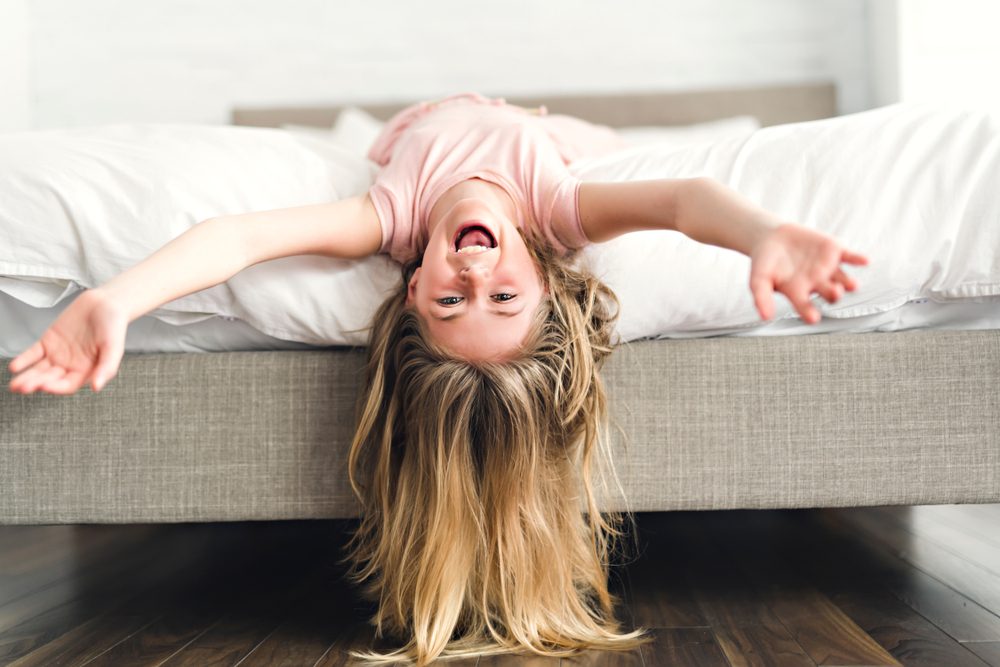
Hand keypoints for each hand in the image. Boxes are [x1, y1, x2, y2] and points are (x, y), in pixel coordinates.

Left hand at [8, 289, 127, 394]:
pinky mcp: (49, 341)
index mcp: (86, 371)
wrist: (105, 303)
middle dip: (35, 383)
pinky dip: (24, 360)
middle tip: (22, 387)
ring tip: (14, 384)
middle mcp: (70, 365)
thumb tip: (96, 387)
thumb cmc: (114, 326)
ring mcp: (58, 354)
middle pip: (49, 379)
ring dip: (27, 377)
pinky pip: (33, 354)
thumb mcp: (114, 347)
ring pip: (39, 369)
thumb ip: (107, 367)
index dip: (55, 387)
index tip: (44, 385)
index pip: (67, 385)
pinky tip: (15, 367)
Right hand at [749, 223, 867, 323]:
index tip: (813, 317)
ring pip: (843, 279)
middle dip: (833, 294)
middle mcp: (816, 284)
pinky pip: (850, 257)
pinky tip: (865, 261)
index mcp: (798, 293)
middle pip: (830, 294)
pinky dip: (857, 259)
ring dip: (849, 283)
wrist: (771, 237)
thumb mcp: (758, 279)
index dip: (810, 312)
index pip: (806, 307)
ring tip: (852, 285)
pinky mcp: (834, 251)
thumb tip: (764, 317)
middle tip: (834, 292)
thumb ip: (761, 297)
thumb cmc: (764, 262)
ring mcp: (827, 268)